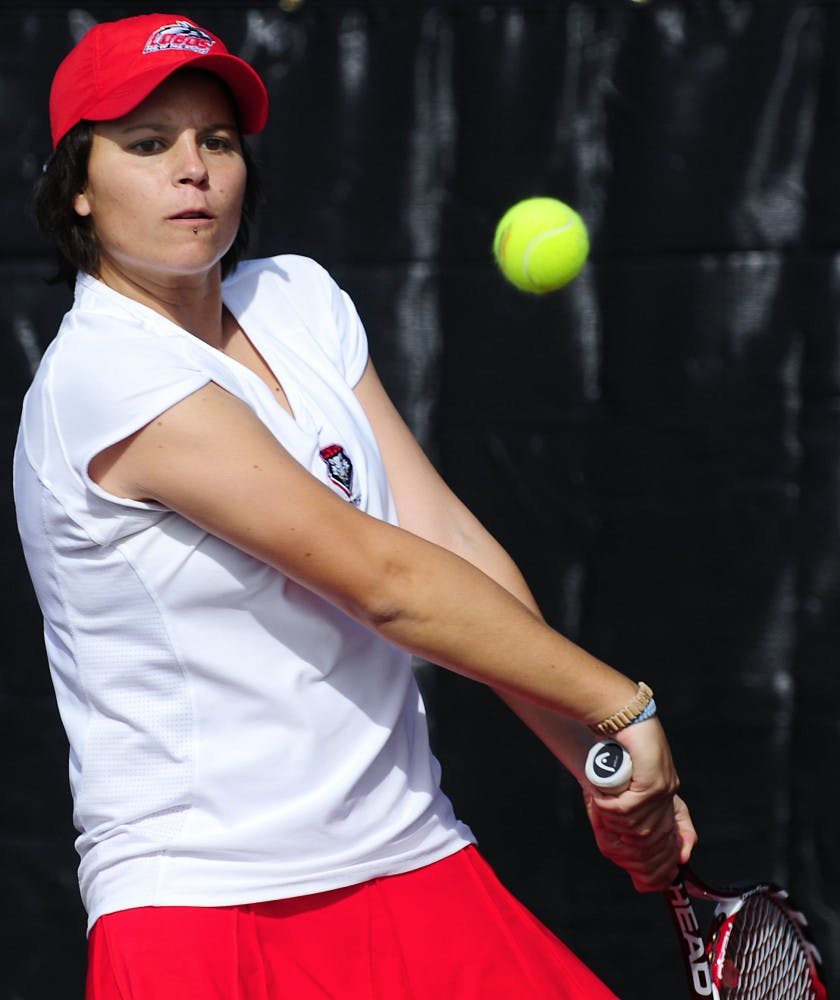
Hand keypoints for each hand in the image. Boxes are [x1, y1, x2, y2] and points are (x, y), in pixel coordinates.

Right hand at [581, 720, 697, 891]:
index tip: (641, 880)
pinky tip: (600, 797)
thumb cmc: (613, 751)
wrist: (616, 715)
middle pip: (653, 848)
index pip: (675, 851)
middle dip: (628, 851)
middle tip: (605, 830)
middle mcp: (669, 798)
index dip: (658, 873)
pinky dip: (609, 809)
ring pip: (638, 831)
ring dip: (611, 822)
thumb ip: (624, 827)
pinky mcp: (655, 783)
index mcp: (666, 801)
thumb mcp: (618, 794)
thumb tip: (643, 883)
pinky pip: (629, 812)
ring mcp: (664, 791)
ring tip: (599, 803)